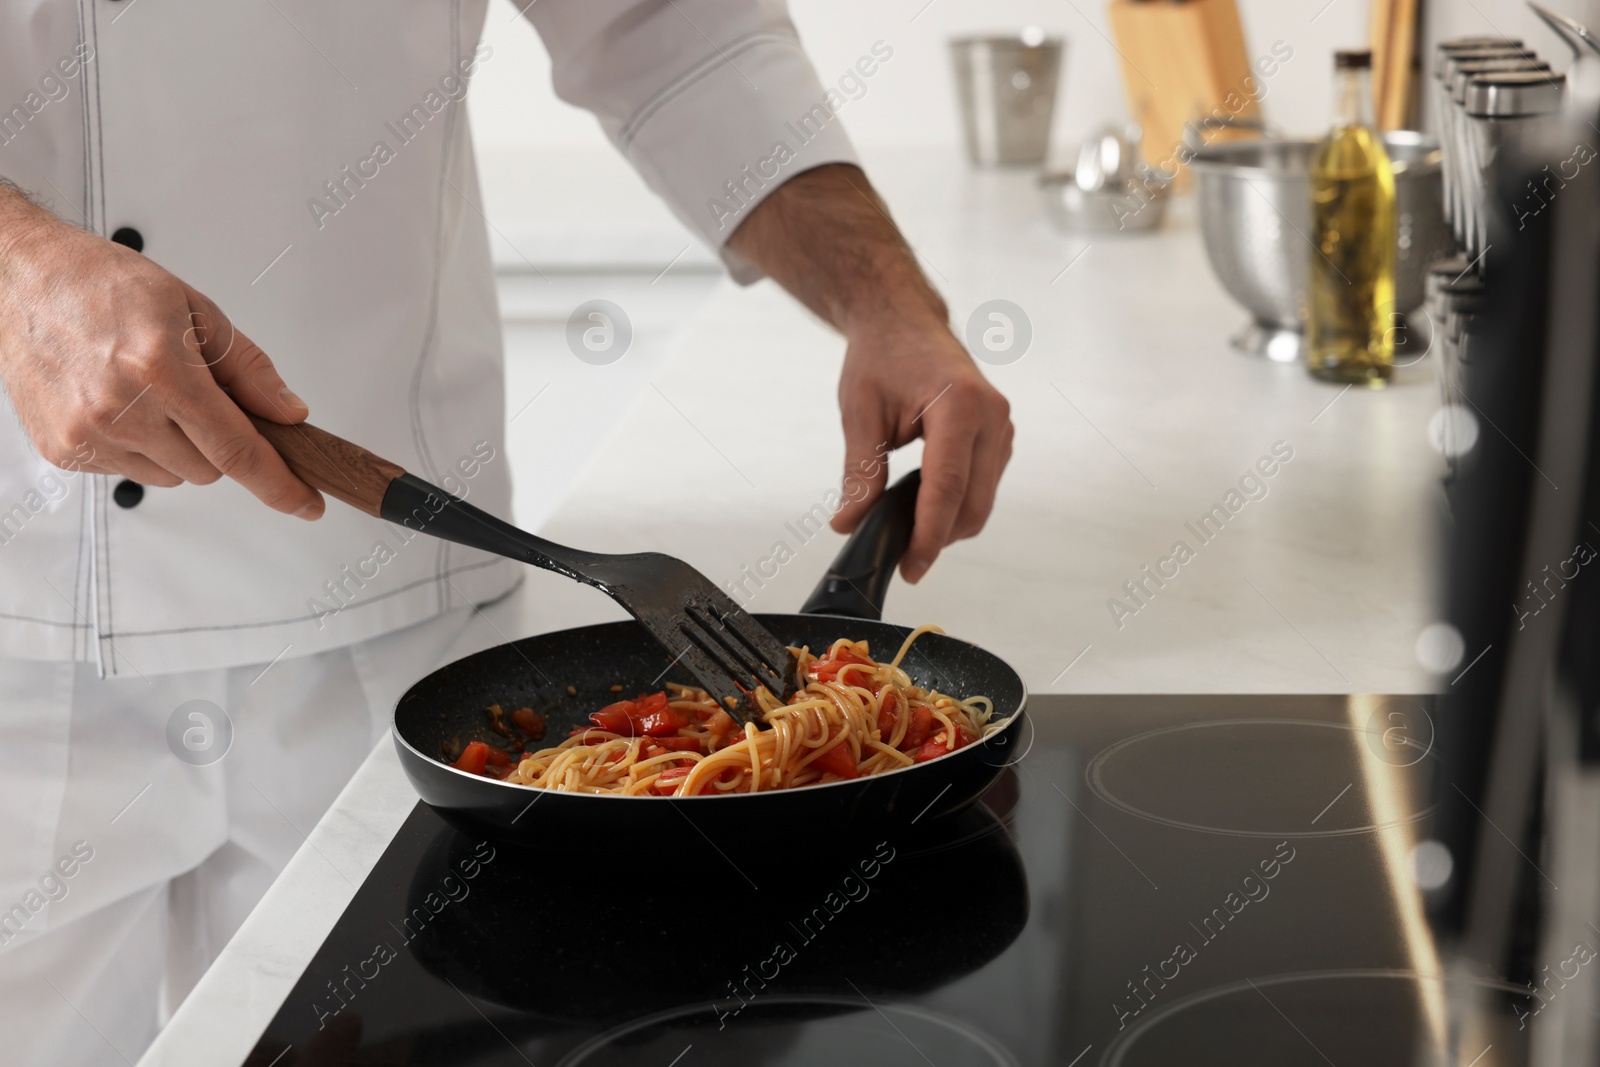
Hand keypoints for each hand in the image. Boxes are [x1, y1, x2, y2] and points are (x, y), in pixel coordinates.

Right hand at [0, 189, 323, 517]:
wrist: (23, 279)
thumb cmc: (104, 285)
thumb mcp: (196, 312)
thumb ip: (249, 370)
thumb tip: (287, 414)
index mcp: (160, 369)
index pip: (236, 449)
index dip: (278, 483)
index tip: (307, 503)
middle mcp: (119, 408)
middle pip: (209, 470)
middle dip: (217, 442)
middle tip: (193, 393)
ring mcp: (86, 434)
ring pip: (171, 476)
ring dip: (176, 447)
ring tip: (145, 390)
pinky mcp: (63, 450)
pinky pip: (130, 472)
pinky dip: (138, 447)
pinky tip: (116, 401)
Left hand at [722, 163, 1013, 582]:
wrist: (904, 321)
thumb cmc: (882, 356)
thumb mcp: (860, 414)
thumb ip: (859, 473)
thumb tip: (849, 524)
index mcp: (959, 405)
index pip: (948, 488)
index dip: (930, 535)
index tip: (912, 567)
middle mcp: (992, 416)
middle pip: (973, 504)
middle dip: (939, 538)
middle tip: (901, 557)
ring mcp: (1002, 426)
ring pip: (982, 501)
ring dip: (948, 524)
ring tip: (906, 525)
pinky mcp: (1001, 435)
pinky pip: (984, 487)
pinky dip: (957, 505)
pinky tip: (925, 503)